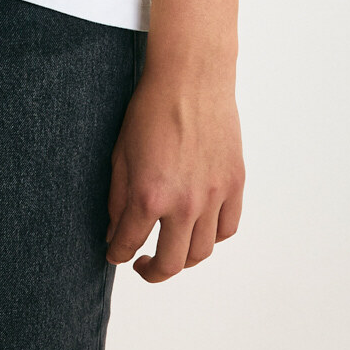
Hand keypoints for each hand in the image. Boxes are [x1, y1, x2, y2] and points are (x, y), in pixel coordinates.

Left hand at [105, 63, 244, 281]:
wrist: (190, 77)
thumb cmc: (150, 108)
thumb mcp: (121, 153)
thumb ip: (117, 199)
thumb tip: (115, 233)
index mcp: (149, 195)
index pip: (129, 244)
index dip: (117, 254)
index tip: (115, 254)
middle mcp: (184, 203)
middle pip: (171, 264)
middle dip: (152, 272)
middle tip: (143, 266)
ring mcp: (213, 196)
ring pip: (201, 252)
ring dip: (183, 259)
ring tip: (171, 249)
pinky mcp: (234, 184)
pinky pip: (226, 228)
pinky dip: (212, 237)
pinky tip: (198, 229)